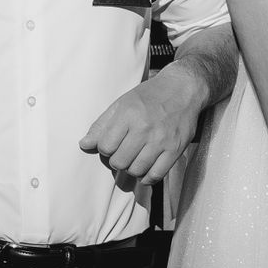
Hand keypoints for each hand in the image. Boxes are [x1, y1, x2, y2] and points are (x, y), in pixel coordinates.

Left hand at [80, 69, 201, 185]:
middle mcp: (144, 128)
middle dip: (117, 160)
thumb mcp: (122, 103)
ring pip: (136, 171)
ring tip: (134, 159)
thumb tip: (84, 145)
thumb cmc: (150, 96)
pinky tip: (145, 169)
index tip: (111, 144)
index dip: (104, 149)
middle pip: (119, 161)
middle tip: (123, 152)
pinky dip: (147, 178)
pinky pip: (156, 175)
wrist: (183, 89)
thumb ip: (102, 125)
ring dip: (131, 169)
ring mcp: (161, 140)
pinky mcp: (175, 149)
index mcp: (128, 114)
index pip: (105, 146)